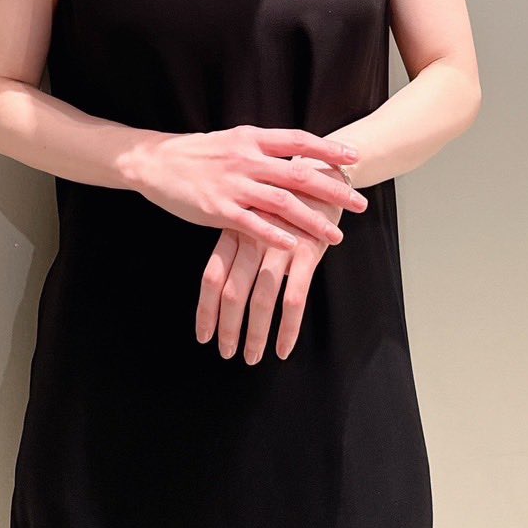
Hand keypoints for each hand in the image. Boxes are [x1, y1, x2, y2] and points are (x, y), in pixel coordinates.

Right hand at [131, 125, 363, 251]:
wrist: (156, 162)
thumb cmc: (199, 152)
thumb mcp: (234, 140)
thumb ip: (264, 149)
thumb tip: (298, 155)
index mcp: (252, 139)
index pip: (299, 140)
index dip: (328, 148)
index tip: (354, 157)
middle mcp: (247, 159)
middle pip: (299, 174)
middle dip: (333, 190)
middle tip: (360, 203)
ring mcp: (233, 185)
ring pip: (282, 203)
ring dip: (312, 220)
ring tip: (335, 235)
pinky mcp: (218, 209)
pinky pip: (252, 225)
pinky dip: (275, 236)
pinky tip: (295, 247)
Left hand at [195, 157, 367, 363]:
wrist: (323, 169)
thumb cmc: (285, 196)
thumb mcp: (254, 214)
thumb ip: (238, 243)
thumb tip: (224, 289)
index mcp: (235, 229)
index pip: (212, 276)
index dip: (205, 309)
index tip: (203, 336)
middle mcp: (253, 238)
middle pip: (232, 292)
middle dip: (227, 328)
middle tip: (227, 353)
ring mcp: (280, 245)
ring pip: (260, 300)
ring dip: (255, 335)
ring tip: (252, 358)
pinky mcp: (308, 251)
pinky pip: (294, 300)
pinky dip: (287, 329)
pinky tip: (284, 349)